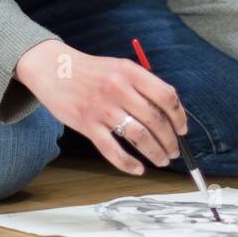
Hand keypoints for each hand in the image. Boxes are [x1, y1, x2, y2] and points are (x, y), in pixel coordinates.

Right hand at [14, 40, 188, 175]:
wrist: (54, 68)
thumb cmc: (91, 71)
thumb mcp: (119, 67)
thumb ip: (141, 85)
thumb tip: (168, 113)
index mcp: (130, 71)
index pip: (166, 96)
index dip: (179, 116)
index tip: (183, 130)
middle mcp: (119, 88)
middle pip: (155, 119)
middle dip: (170, 140)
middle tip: (174, 151)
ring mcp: (102, 107)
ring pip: (139, 136)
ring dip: (155, 152)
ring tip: (162, 160)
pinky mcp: (87, 124)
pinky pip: (112, 150)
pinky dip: (128, 163)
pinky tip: (138, 169)